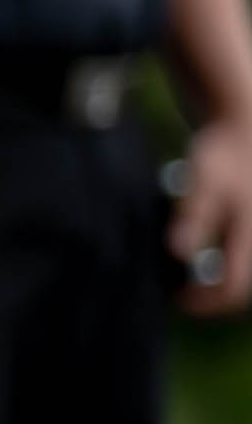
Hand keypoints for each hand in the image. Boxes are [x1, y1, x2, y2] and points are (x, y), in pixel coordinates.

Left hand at [171, 112, 251, 317]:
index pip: (233, 288)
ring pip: (245, 266)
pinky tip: (208, 250)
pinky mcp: (251, 221)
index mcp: (250, 233)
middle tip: (186, 292)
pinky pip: (243, 251)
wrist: (244, 121)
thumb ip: (194, 216)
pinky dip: (229, 259)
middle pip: (243, 282)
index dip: (204, 302)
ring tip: (194, 273)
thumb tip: (178, 251)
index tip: (179, 298)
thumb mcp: (203, 181)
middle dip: (214, 293)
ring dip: (223, 276)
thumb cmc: (224, 151)